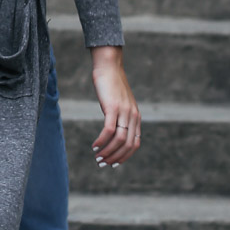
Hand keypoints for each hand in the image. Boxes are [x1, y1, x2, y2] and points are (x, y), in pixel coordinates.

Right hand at [90, 46, 140, 168]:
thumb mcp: (120, 103)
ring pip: (119, 140)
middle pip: (128, 145)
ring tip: (97, 157)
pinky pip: (109, 130)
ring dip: (108, 151)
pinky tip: (94, 145)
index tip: (112, 163)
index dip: (124, 157)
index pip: (135, 144)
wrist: (109, 66)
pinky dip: (102, 140)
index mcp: (136, 117)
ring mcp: (124, 112)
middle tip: (102, 163)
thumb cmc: (112, 85)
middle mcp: (133, 116)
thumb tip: (113, 131)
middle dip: (115, 157)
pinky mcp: (113, 107)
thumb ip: (120, 116)